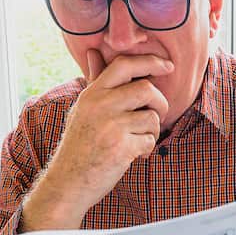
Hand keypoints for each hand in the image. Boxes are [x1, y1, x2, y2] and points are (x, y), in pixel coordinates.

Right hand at [22, 51, 170, 229]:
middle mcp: (100, 105)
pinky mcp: (120, 147)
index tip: (167, 66)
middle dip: (160, 103)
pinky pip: (149, 140)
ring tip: (139, 140)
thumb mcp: (82, 109)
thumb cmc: (79, 145)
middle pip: (146, 89)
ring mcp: (110, 126)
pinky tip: (134, 154)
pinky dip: (147, 149)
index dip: (150, 61)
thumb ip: (95, 81)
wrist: (68, 182)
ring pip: (152, 117)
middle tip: (155, 116)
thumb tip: (94, 51)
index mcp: (92, 94)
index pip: (124, 65)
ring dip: (152, 131)